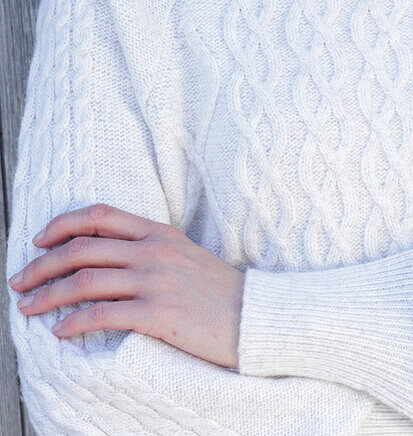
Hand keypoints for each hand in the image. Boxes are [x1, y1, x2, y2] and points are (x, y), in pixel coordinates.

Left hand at [8, 202, 245, 369]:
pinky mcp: (157, 313)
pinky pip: (102, 315)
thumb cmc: (218, 292)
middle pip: (82, 249)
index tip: (39, 240)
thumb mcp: (184, 256)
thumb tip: (105, 258)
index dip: (63, 224)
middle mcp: (153, 251)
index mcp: (159, 232)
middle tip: (20, 280)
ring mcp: (154, 281)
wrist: (253, 317)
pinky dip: (73, 323)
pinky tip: (59, 332)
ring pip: (84, 281)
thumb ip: (149, 250)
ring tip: (27, 308)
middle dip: (42, 265)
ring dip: (47, 295)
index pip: (100, 216)